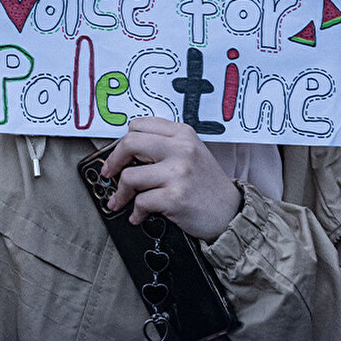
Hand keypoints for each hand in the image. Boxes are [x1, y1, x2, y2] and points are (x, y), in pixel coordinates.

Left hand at [100, 119, 242, 242]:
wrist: (230, 213)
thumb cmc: (206, 185)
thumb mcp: (191, 154)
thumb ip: (164, 147)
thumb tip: (124, 153)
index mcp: (183, 134)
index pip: (140, 125)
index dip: (123, 141)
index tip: (118, 155)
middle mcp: (181, 149)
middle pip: (129, 143)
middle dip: (113, 162)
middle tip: (109, 174)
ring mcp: (178, 172)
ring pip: (130, 176)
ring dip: (121, 193)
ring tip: (122, 202)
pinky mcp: (175, 197)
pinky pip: (140, 202)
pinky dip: (135, 212)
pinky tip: (139, 216)